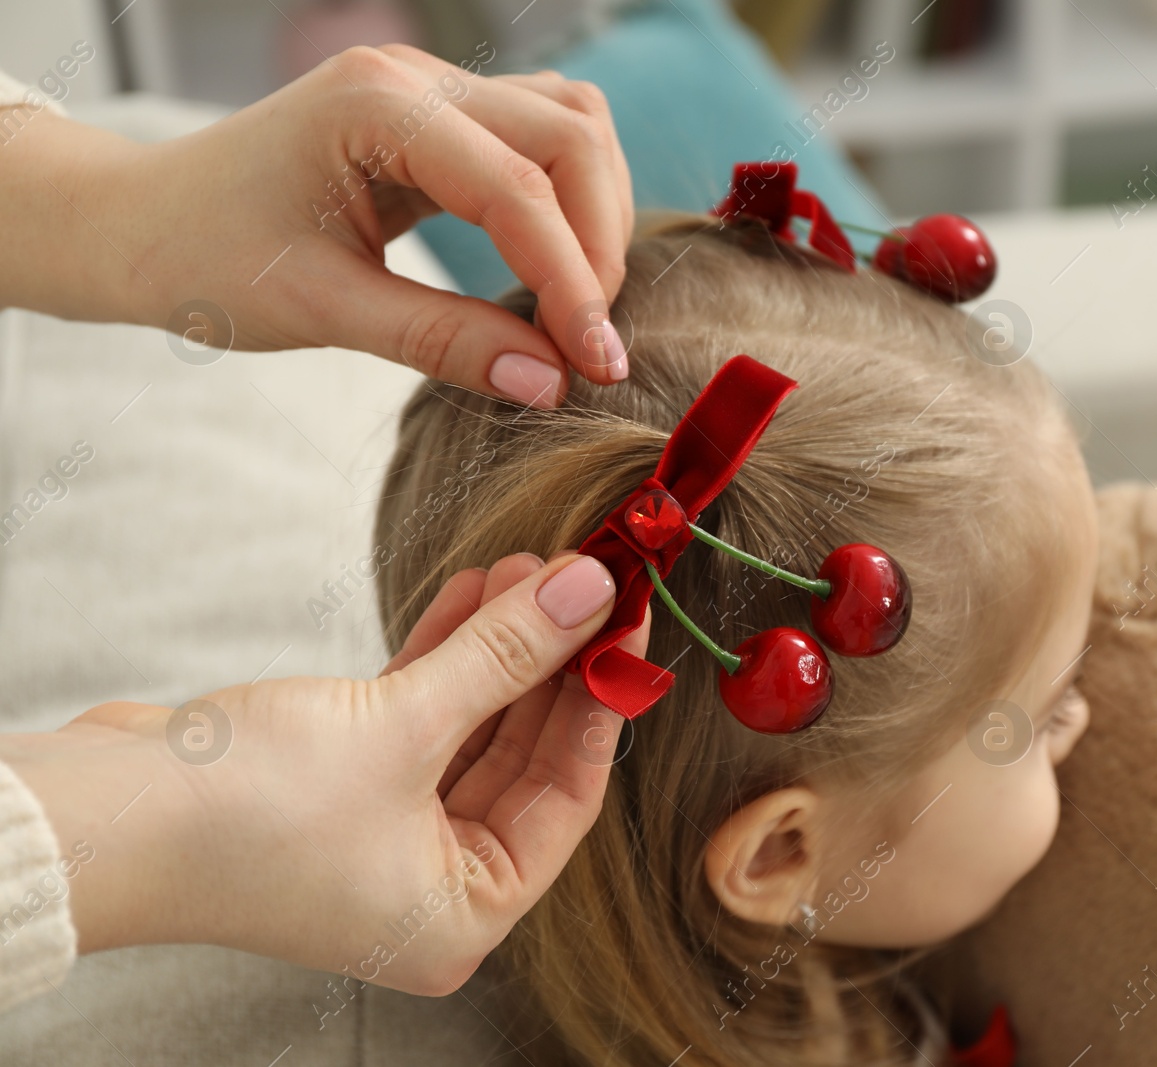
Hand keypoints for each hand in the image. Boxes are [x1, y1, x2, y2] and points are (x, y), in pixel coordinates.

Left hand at [0, 44, 634, 403]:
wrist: (139, 223)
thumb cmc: (204, 258)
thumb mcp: (322, 310)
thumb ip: (443, 343)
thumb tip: (552, 384)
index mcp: (373, 106)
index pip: (517, 188)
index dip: (572, 282)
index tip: (598, 364)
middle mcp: (413, 76)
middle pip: (569, 135)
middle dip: (598, 242)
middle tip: (591, 342)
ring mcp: (430, 88)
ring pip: (569, 124)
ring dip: (595, 213)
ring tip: (580, 305)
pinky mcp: (439, 117)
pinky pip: (540, 139)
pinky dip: (569, 201)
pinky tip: (556, 268)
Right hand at [0, 552, 645, 994]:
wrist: (101, 815)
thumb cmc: (244, 812)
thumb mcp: (402, 724)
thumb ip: (504, 656)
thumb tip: (588, 593)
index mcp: (464, 912)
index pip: (568, 796)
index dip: (600, 699)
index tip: (626, 619)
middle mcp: (430, 884)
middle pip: (524, 756)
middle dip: (551, 662)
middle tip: (587, 582)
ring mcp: (384, 833)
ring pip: (472, 727)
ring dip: (501, 647)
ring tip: (535, 567)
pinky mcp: (341, 782)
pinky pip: (420, 715)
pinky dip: (446, 656)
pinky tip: (478, 593)